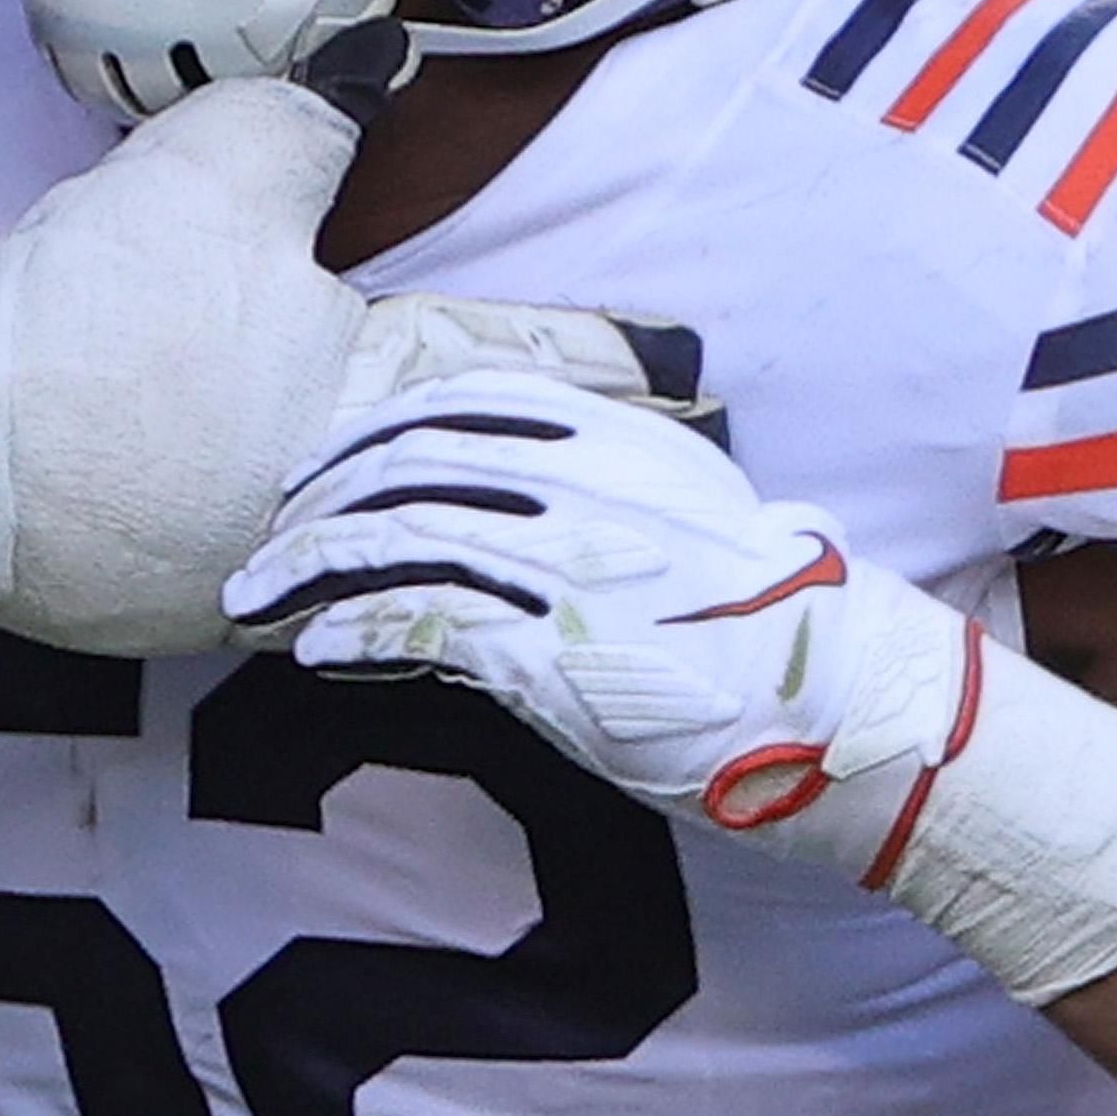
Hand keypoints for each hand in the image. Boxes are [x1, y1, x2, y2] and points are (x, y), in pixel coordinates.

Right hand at [0, 84, 699, 657]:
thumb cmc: (100, 317)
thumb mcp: (207, 177)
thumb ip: (308, 122)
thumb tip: (371, 78)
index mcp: (381, 398)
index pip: (526, 361)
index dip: (614, 349)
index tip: (698, 366)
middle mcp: (356, 508)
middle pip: (482, 478)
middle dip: (566, 468)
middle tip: (649, 463)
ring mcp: (276, 577)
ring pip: (393, 535)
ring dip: (456, 521)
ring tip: (498, 498)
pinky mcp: (187, 606)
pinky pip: (290, 566)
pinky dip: (329, 542)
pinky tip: (323, 526)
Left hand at [230, 374, 1116, 1004]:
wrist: (864, 716)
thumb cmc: (778, 630)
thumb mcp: (696, 520)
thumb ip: (610, 490)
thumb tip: (527, 490)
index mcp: (623, 440)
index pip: (460, 399)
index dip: (368, 425)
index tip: (321, 460)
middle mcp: (586, 489)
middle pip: (405, 462)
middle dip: (315, 496)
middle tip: (263, 533)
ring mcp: (568, 572)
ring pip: (396, 540)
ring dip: (307, 569)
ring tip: (252, 598)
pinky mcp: (556, 660)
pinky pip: (422, 630)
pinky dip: (351, 634)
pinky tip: (312, 650)